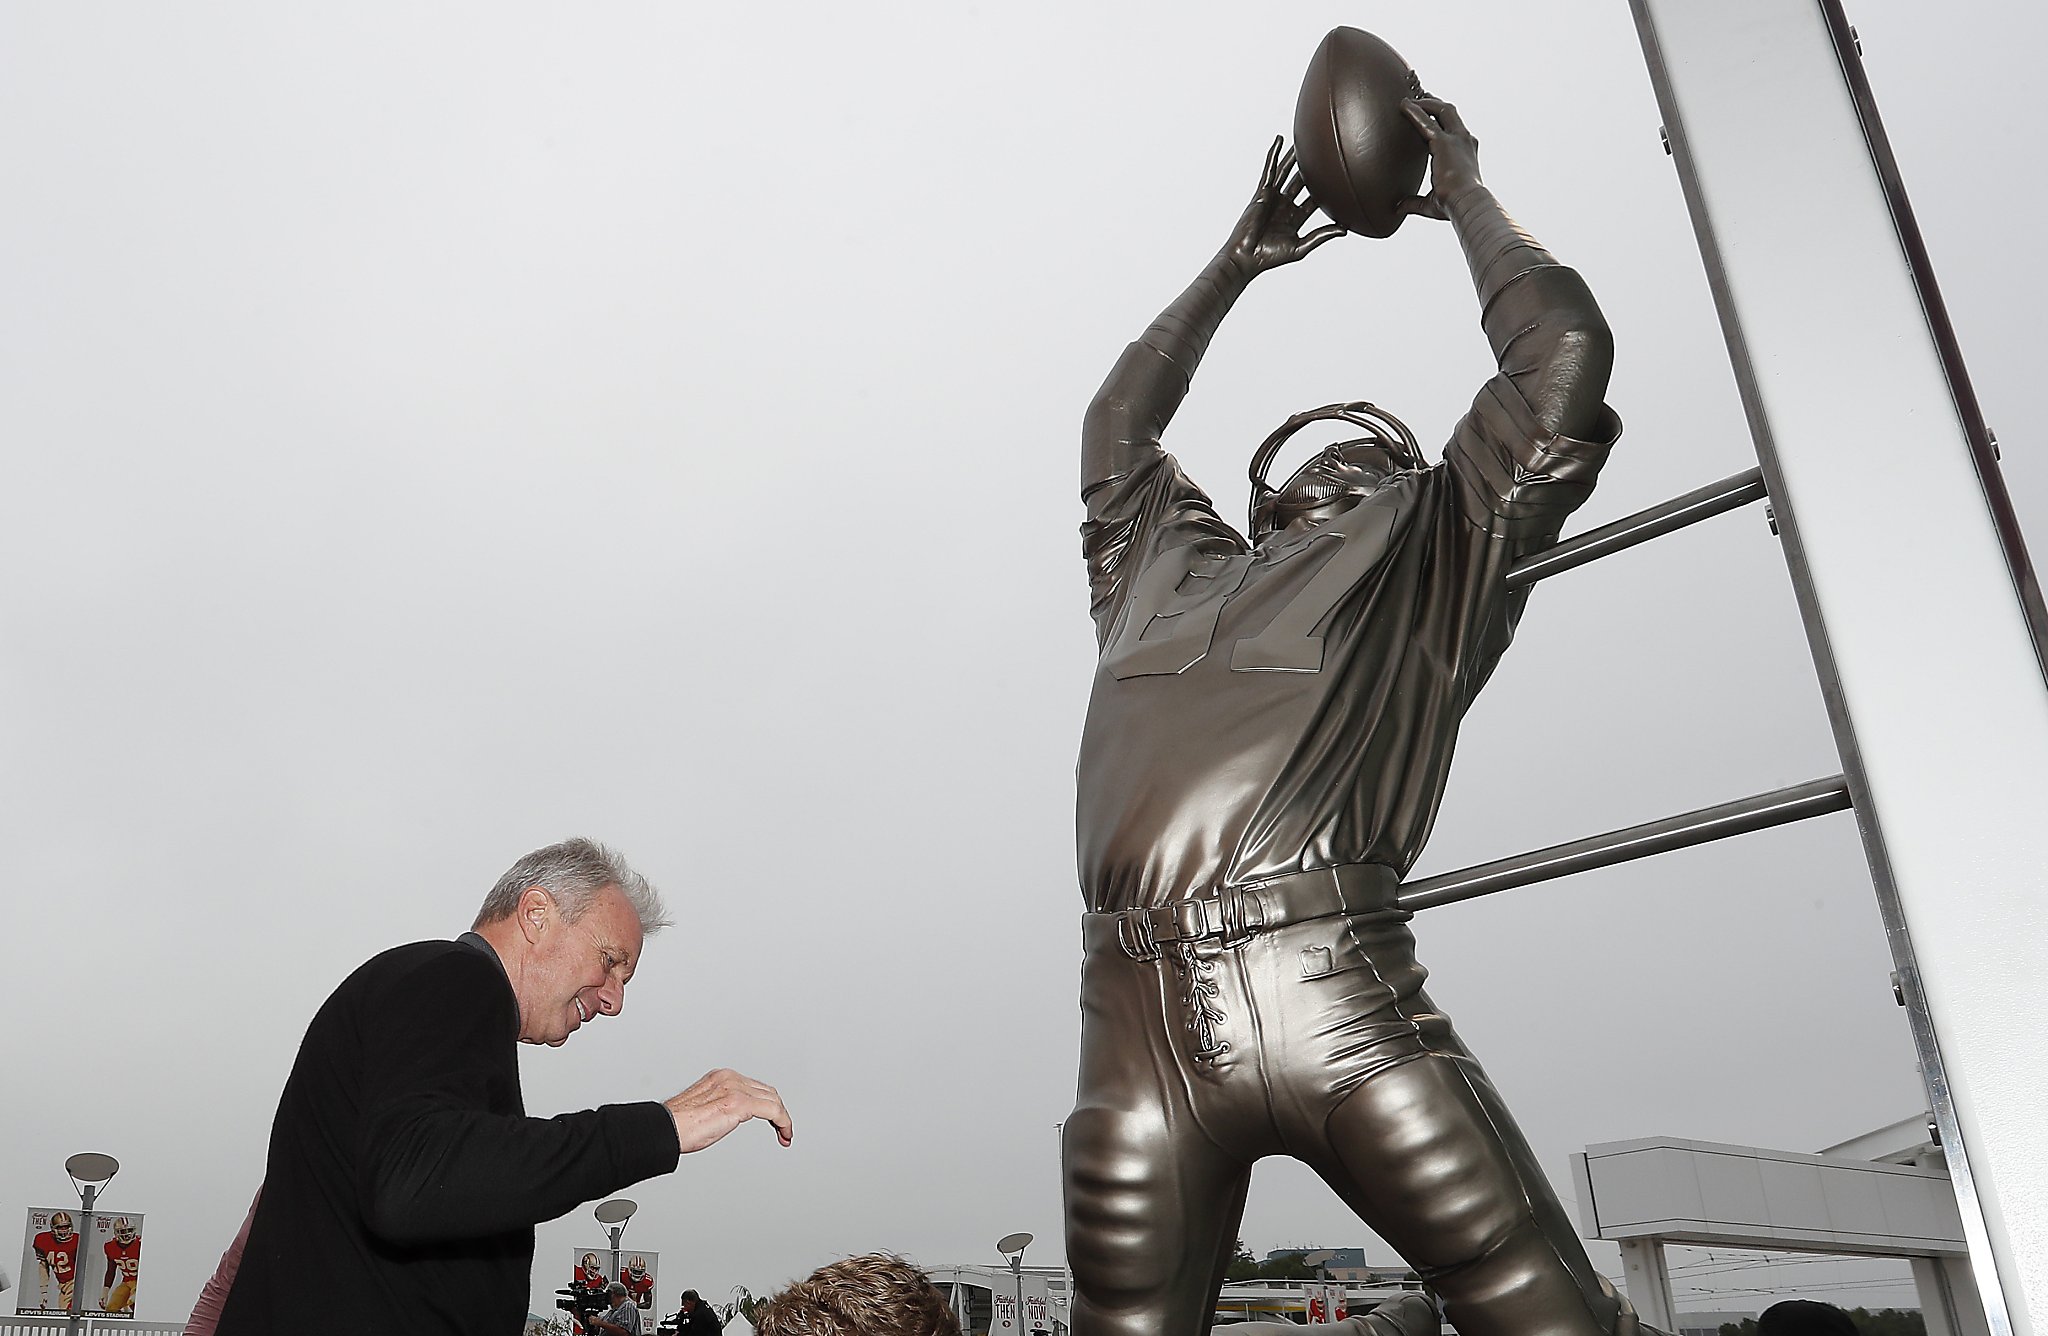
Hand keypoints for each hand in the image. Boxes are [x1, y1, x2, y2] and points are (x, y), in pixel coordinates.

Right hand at [664, 1067, 791, 1150]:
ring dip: (783, 1118)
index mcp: (721, 1077)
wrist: (666, 1129)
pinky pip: (773, 1110)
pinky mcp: (739, 1103)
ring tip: (785, 1134)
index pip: (754, 1087)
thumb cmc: (677, 1125)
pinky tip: (784, 1133)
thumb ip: (719, 1106)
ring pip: (773, 1100)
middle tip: (782, 1129)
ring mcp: (735, 1088)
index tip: (772, 1120)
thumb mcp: (704, 1108)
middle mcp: (730, 1078)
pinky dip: (783, 1121)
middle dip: (778, 1111)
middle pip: (767, 1091)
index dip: (767, 1103)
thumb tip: (728, 1117)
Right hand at [1221, 136, 1344, 276]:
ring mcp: (1273, 197)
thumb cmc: (1269, 257)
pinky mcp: (1262, 192)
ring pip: (1287, 171)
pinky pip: (1270, 169)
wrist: (1247, 257)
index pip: (1313, 200)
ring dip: (1295, 156)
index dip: (1325, 190)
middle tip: (1323, 153)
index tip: (1338, 178)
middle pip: (1301, 182)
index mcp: (1294, 218)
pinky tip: (1279, 140)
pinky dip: (1274, 154)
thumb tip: (1345, 229)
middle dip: (1311, 169)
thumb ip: (1321, 235)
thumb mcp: (1301, 246)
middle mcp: (1284, 205)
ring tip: (1304, 141)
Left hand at [1396, 95, 1483, 220]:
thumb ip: (1414, 202)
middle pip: (1449, 112)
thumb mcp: (1432, 203)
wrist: (1466, 203)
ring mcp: (1456, 138)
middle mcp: (1464, 141)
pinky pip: (1426, 121)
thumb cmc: (1453, 206)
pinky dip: (1414, 112)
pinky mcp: (1444, 142)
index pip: (1452, 129)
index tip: (1429, 113)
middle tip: (1420, 96)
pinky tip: (1403, 106)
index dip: (1440, 120)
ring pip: (1442, 110)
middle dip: (1434, 102)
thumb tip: (1398, 207)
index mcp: (1465, 152)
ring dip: (1425, 102)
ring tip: (1408, 100)